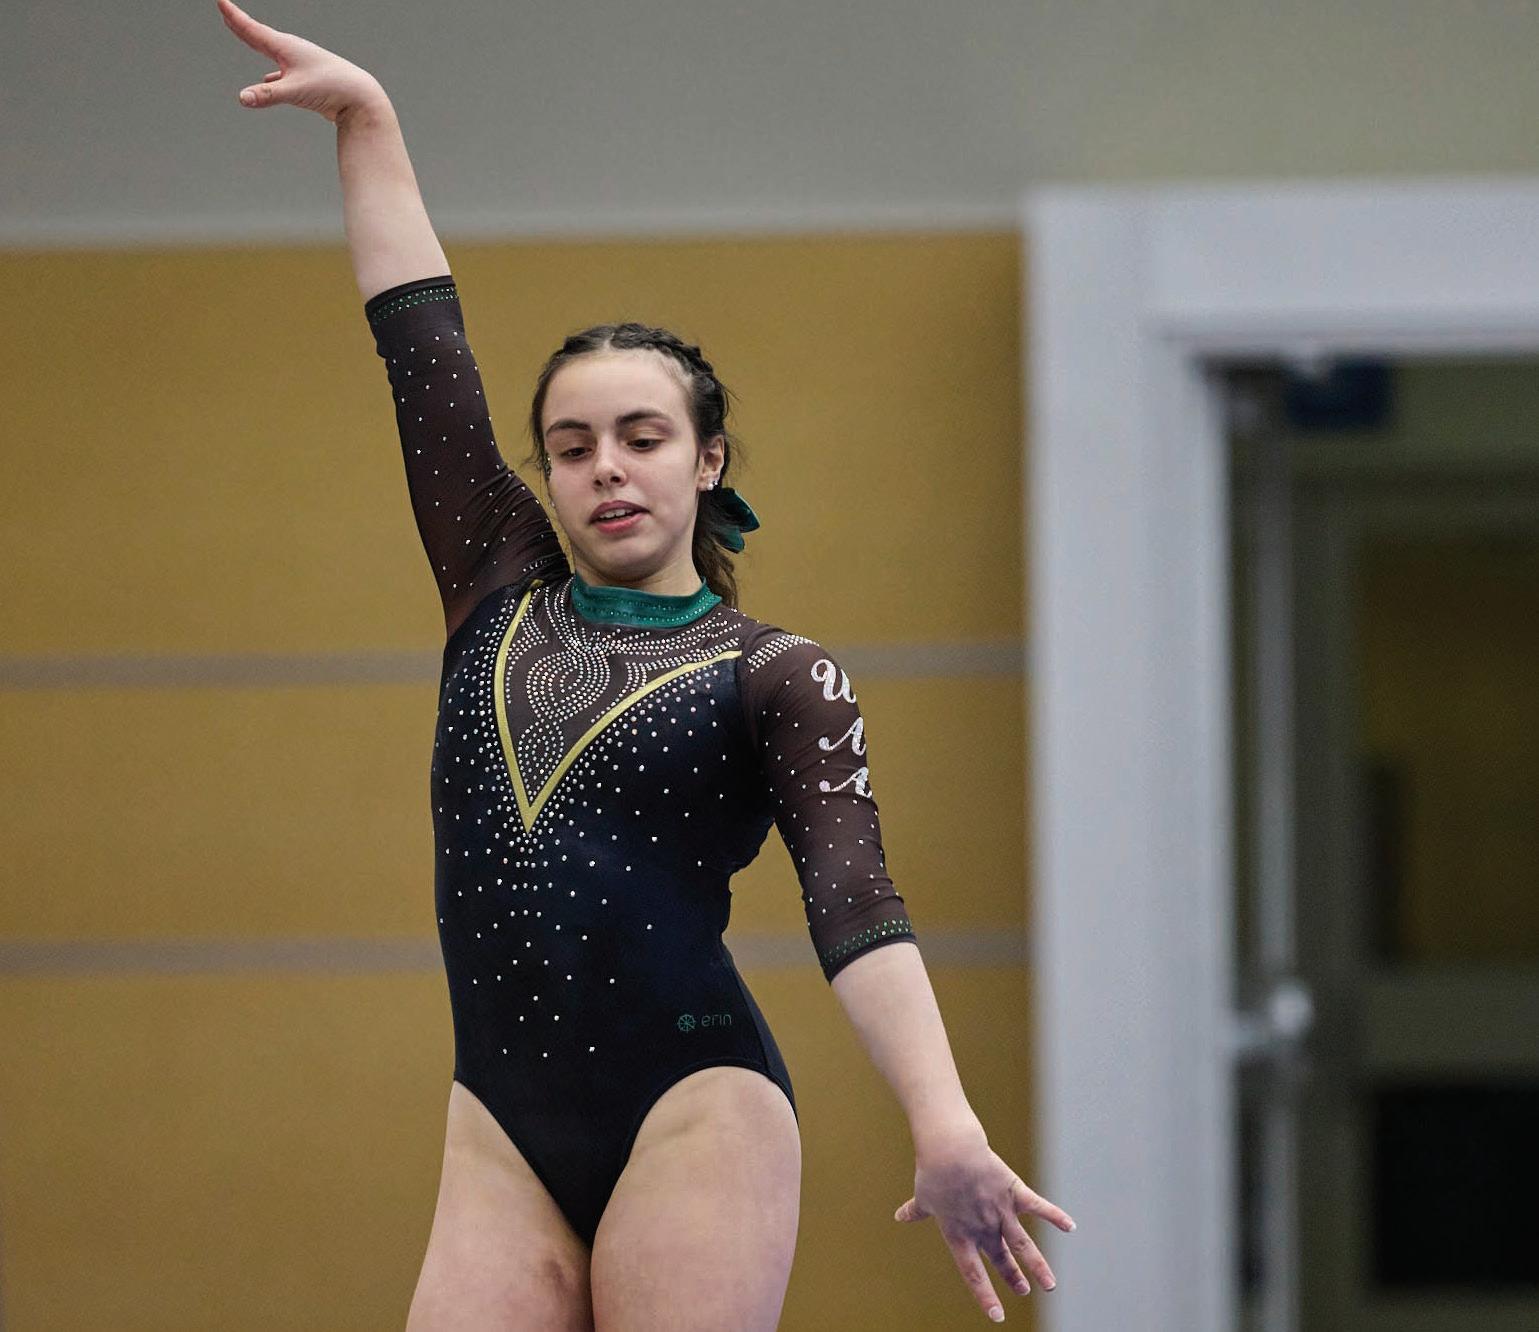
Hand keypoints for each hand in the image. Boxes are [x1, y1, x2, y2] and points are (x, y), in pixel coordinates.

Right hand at [218, 0, 384, 123]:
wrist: (360, 97)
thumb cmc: (331, 88)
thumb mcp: (295, 91)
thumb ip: (267, 95)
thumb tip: (243, 98)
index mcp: (285, 47)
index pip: (252, 29)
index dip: (234, 16)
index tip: (220, 1)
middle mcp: (292, 51)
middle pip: (259, 35)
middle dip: (240, 24)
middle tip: (226, 11)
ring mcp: (301, 64)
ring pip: (271, 51)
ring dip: (255, 43)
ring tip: (244, 35)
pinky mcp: (308, 79)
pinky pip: (282, 72)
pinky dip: (271, 74)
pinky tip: (268, 79)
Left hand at [894, 1130, 1074, 1322]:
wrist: (950, 1150)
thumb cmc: (932, 1172)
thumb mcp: (922, 1197)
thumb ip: (916, 1211)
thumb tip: (900, 1216)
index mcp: (960, 1234)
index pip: (973, 1273)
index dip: (985, 1295)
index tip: (997, 1316)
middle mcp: (983, 1228)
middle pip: (1001, 1259)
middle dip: (1013, 1277)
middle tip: (1025, 1290)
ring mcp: (1000, 1211)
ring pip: (1023, 1245)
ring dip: (1037, 1265)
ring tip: (1050, 1285)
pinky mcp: (1013, 1192)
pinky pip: (1038, 1207)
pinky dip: (1054, 1216)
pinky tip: (1070, 1227)